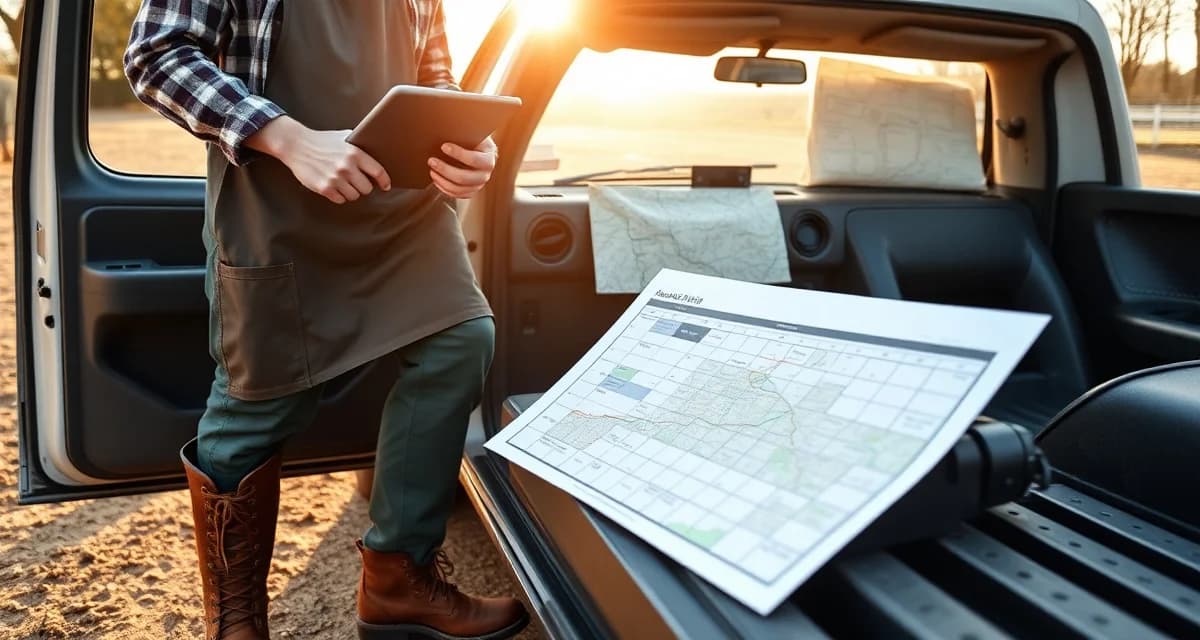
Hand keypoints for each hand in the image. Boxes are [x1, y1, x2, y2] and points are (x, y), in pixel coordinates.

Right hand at [247, 116, 390, 203]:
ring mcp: (335, 178)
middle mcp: (346, 167)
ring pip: (354, 196)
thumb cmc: (321, 141)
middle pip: (367, 189)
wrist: (296, 144)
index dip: (384, 181)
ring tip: (343, 182)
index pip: (378, 172)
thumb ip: (359, 146)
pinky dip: (339, 195)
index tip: (386, 185)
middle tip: (356, 181)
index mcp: (354, 153)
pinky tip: (334, 186)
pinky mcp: (324, 188)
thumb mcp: (343, 137)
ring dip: (351, 192)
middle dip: (363, 186)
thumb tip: (376, 151)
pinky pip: (340, 200)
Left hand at [428, 136, 497, 197]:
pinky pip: (457, 195)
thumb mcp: (472, 133)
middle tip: (432, 161)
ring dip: (442, 180)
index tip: (444, 146)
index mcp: (489, 157)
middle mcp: (485, 173)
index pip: (475, 159)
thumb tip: (447, 122)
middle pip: (464, 178)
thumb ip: (464, 131)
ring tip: (432, 171)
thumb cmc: (473, 139)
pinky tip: (436, 180)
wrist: (478, 149)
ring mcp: (478, 184)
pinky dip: (444, 188)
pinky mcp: (471, 190)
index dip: (458, 154)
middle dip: (445, 170)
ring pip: (459, 189)